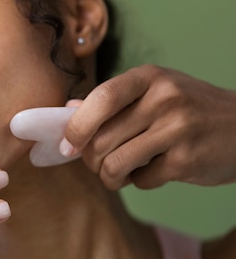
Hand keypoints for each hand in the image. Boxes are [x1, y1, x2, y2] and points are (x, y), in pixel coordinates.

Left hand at [60, 64, 235, 189]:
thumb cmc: (190, 109)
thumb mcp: (156, 92)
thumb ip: (113, 101)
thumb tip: (67, 111)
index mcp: (150, 77)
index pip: (101, 98)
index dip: (76, 126)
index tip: (68, 145)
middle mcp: (164, 99)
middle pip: (102, 139)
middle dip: (91, 160)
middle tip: (98, 163)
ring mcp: (177, 130)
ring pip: (115, 164)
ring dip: (110, 177)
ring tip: (119, 173)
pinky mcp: (186, 161)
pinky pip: (141, 181)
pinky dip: (140, 182)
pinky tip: (153, 171)